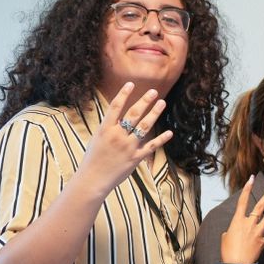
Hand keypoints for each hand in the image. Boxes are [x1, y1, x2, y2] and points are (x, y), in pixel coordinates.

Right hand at [79, 82, 172, 196]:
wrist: (93, 178)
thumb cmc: (93, 158)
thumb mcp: (97, 138)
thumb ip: (110, 128)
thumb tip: (119, 117)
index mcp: (105, 129)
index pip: (116, 107)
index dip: (124, 94)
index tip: (131, 84)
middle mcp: (117, 136)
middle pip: (133, 114)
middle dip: (144, 101)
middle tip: (154, 91)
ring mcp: (128, 147)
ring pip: (144, 127)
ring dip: (154, 114)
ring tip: (162, 103)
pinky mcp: (136, 158)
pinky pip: (151, 146)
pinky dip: (161, 139)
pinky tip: (169, 132)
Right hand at [220, 178, 263, 263]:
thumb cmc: (228, 252)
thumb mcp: (225, 238)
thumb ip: (231, 230)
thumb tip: (235, 231)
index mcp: (237, 221)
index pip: (242, 201)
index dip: (247, 188)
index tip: (251, 178)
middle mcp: (249, 224)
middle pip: (260, 206)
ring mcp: (257, 232)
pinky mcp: (262, 242)